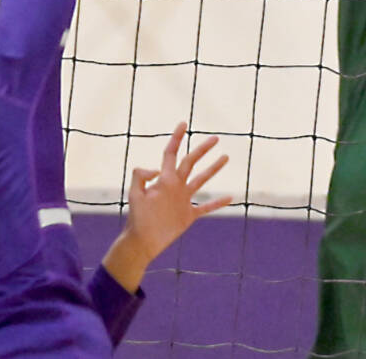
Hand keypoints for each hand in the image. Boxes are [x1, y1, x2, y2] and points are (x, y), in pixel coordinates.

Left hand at [100, 122, 230, 292]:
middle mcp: (176, 186)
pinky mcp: (189, 215)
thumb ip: (140, 177)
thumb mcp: (135, 195)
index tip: (183, 123)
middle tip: (215, 138)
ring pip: (201, 180)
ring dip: (213, 169)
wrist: (143, 241)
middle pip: (191, 162)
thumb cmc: (137, 218)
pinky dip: (218, 203)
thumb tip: (156, 169)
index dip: (176, 138)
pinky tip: (230, 198)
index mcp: (164, 179)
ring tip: (225, 157)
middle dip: (202, 149)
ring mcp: (183, 200)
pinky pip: (206, 207)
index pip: (171, 153)